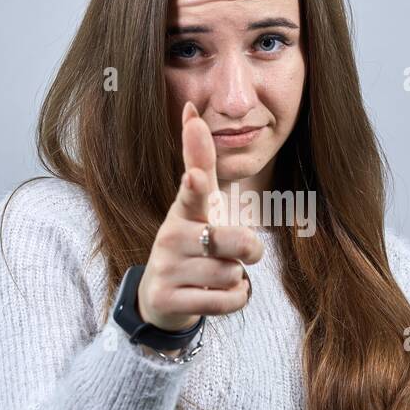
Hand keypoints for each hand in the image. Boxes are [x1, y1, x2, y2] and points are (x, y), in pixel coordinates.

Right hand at [136, 102, 263, 331]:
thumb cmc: (189, 243)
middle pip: (230, 241)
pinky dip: (234, 300)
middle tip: (242, 254)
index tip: (194, 178)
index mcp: (182, 211)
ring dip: (236, 278)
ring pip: (230, 274)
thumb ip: (200, 162)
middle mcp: (169, 237)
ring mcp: (166, 269)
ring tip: (215, 276)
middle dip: (247, 250)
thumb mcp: (197, 204)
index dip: (195, 186)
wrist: (161, 299)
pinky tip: (216, 295)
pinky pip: (224, 301)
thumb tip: (190, 108)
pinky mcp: (167, 300)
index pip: (191, 194)